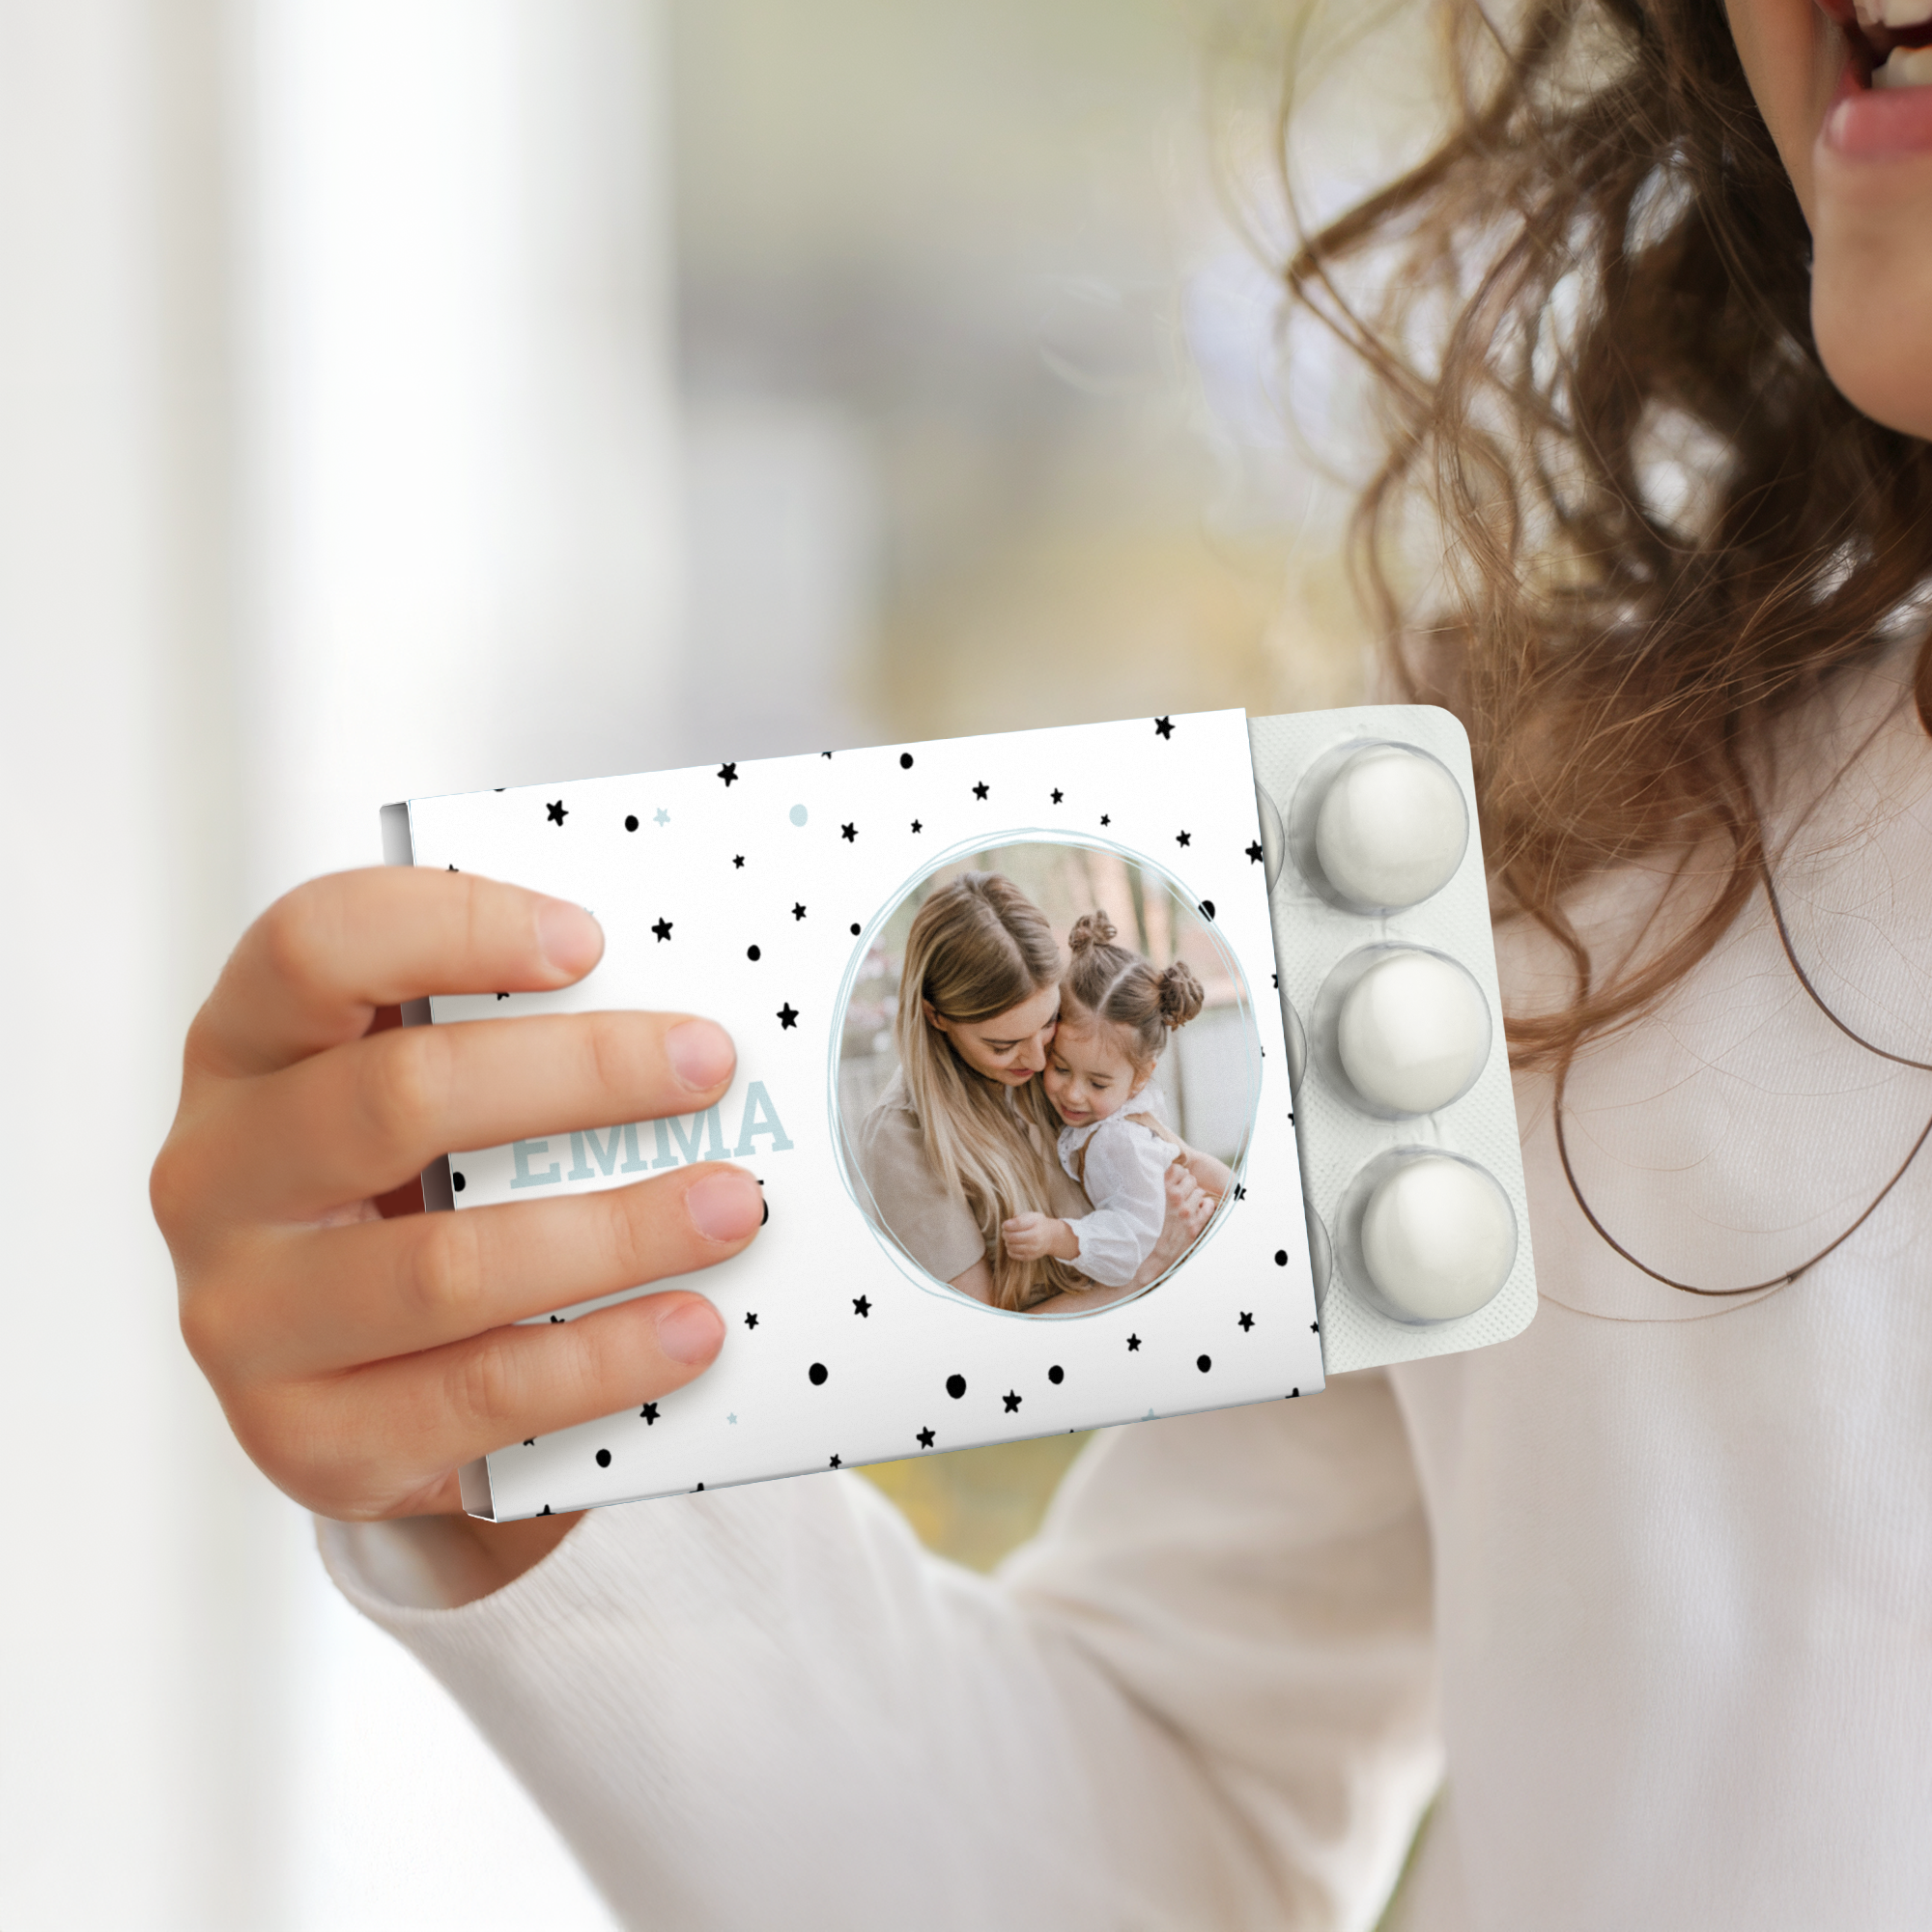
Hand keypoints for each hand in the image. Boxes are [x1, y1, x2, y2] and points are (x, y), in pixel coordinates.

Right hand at [151, 867, 763, 1581]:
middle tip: (709, 1066)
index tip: (588, 942)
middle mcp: (218, 1175)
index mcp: (245, 1048)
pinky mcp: (306, 1438)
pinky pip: (476, 1396)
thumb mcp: (427, 1095)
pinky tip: (689, 1329)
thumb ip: (507, 1033)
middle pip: (398, 1097)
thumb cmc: (410, 1194)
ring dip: (615, 1233)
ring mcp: (245, 1318)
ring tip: (730, 1209)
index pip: (313, 946)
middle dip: (582, 1074)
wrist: (358, 1389)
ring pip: (446, 1266)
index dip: (451, 927)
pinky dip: (601, 1361)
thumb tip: (675, 1006)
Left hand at [1001, 1211, 1069, 1261]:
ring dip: (1007, 1242)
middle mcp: (1035, 1237)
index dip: (1007, 1225)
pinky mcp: (1029, 1257)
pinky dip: (1010, 1249)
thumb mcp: (1031, 1215)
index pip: (1017, 1224)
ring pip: (1011, 1246)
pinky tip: (1013, 1245)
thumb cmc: (1036, 1224)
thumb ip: (1018, 1218)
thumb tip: (1007, 1225)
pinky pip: (1013, 1255)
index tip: (1005, 1224)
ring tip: (1010, 1238)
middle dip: (1005, 1233)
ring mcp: (1033, 1248)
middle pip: (1012, 1237)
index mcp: (1035, 1223)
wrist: (1050, 1237)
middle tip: (1005, 1231)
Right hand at [1128, 1161, 1211, 1287]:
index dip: (1177, 1173)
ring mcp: (1187, 1212)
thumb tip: (1161, 1173)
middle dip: (1187, 1184)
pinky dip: (1205, 1206)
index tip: (1174, 1180)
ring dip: (1195, 1196)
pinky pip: (1208, 1206)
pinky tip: (1197, 1210)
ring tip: (1187, 1204)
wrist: (1149, 1258)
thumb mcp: (1142, 1204)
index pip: (1177, 1168)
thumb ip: (1154, 1188)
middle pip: (1191, 1178)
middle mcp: (1175, 1199)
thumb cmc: (1143, 1229)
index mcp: (1161, 1191)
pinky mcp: (1196, 1225)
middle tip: (1181, 1193)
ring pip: (1200, 1192)